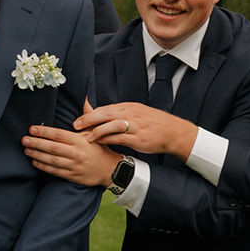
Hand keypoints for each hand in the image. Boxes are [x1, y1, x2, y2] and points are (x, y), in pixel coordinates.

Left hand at [22, 124, 116, 186]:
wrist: (110, 169)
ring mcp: (74, 165)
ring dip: (37, 155)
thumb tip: (83, 97)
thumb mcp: (95, 130)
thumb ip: (87, 115)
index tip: (32, 129)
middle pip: (52, 148)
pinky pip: (55, 172)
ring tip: (26, 150)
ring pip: (52, 160)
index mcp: (80, 140)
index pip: (59, 134)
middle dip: (36, 143)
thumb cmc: (99, 147)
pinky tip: (35, 162)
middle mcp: (77, 153)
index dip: (44, 132)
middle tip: (24, 140)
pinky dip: (44, 167)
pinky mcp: (73, 176)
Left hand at [74, 101, 197, 159]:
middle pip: (105, 114)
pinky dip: (108, 140)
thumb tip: (102, 114)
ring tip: (86, 137)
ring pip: (111, 126)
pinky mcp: (139, 139)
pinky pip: (120, 138)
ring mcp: (135, 126)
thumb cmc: (153, 123)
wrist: (173, 131)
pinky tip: (99, 142)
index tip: (78, 119)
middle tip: (76, 125)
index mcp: (128, 107)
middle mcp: (130, 114)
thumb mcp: (136, 113)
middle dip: (89, 119)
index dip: (90, 114)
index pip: (106, 108)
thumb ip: (120, 114)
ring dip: (97, 131)